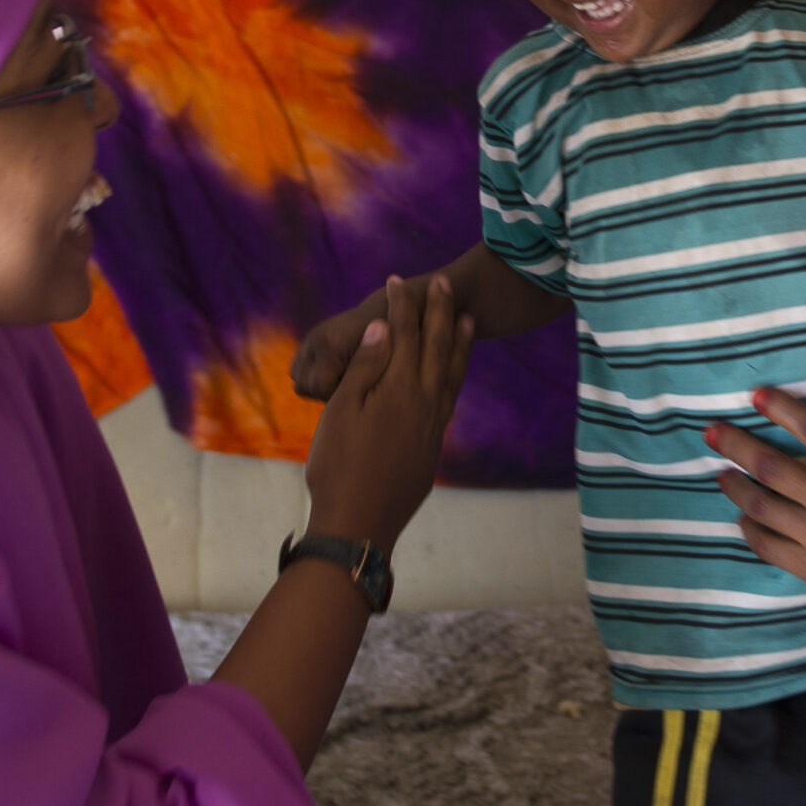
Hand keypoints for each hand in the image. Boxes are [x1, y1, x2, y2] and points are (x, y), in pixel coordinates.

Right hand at [301, 275, 473, 549]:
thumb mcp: (342, 412)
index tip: (398, 281)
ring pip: (452, 373)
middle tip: (442, 282)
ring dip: (459, 343)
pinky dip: (456, 377)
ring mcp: (432, 426)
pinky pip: (451, 398)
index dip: (401, 305)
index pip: (403, 335)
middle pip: (436, 347)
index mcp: (398, 389)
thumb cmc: (338, 468)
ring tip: (467, 319)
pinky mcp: (432, 446)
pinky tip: (454, 374)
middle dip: (438, 312)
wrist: (360, 524)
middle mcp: (423, 402)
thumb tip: (381, 328)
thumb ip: (365, 368)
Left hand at [708, 371, 805, 710]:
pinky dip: (749, 529)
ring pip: (763, 506)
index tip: (755, 396)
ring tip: (720, 472)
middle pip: (774, 467)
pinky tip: (743, 516)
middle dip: (737, 444)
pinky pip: (768, 547)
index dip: (782, 410)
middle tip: (711, 431)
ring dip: (735, 486)